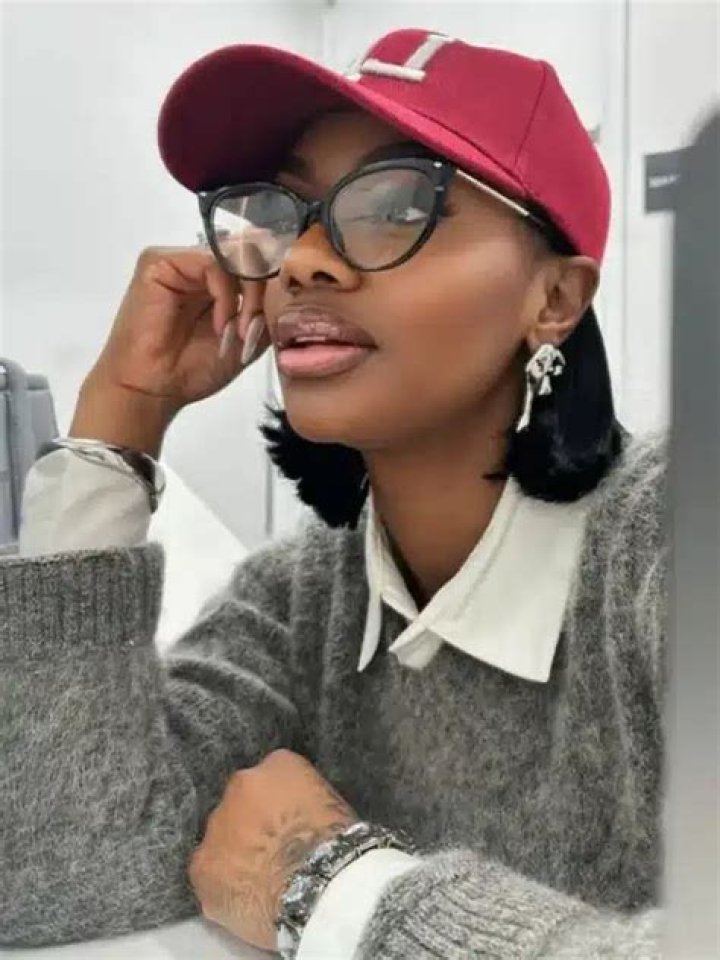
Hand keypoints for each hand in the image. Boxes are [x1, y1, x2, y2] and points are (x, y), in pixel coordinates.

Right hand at [70, 245, 271, 453]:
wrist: (154, 389)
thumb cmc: (192, 369)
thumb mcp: (248, 340)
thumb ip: (266, 311)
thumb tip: (286, 286)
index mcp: (219, 282)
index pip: (258, 259)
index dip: (276, 278)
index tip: (285, 308)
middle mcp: (200, 267)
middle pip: (250, 252)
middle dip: (264, 290)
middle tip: (258, 328)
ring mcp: (181, 262)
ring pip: (235, 256)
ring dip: (248, 296)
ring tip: (241, 332)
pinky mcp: (160, 262)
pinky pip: (210, 262)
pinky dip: (225, 294)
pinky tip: (221, 324)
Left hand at [188, 749, 357, 951]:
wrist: (317, 884)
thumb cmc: (334, 842)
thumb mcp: (331, 800)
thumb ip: (301, 797)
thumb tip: (291, 814)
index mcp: (278, 764)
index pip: (272, 776)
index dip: (279, 803)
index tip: (289, 823)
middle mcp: (239, 786)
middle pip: (240, 804)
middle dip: (251, 824)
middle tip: (272, 850)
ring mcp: (216, 827)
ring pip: (220, 837)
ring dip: (233, 852)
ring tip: (258, 878)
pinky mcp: (201, 868)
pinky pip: (208, 873)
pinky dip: (223, 884)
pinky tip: (244, 897)